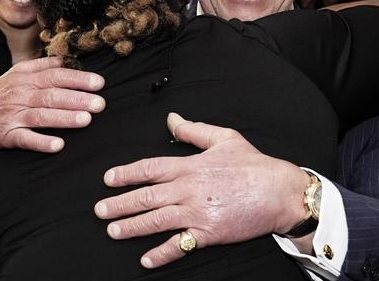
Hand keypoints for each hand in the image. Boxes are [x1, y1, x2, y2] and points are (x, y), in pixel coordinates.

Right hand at [0, 56, 104, 153]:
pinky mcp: (8, 135)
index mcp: (27, 78)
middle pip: (52, 95)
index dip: (78, 78)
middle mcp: (22, 94)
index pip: (56, 75)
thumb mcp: (19, 72)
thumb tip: (68, 60)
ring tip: (85, 120)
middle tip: (99, 104)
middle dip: (78, 99)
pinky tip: (58, 145)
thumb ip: (44, 65)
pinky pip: (26, 139)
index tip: (99, 83)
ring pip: (42, 115)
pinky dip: (42, 142)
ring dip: (64, 118)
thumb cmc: (1, 92)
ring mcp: (14, 115)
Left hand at [94, 113, 310, 268]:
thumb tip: (170, 119)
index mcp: (190, 166)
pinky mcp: (208, 234)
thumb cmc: (252, 164)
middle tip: (99, 210)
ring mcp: (197, 213)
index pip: (149, 169)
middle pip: (146, 196)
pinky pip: (178, 245)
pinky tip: (145, 259)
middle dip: (119, 204)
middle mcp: (188, 189)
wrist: (279, 192)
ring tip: (112, 230)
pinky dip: (161, 254)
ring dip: (131, 227)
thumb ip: (192, 130)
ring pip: (156, 221)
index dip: (126, 173)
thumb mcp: (223, 137)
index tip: (108, 179)